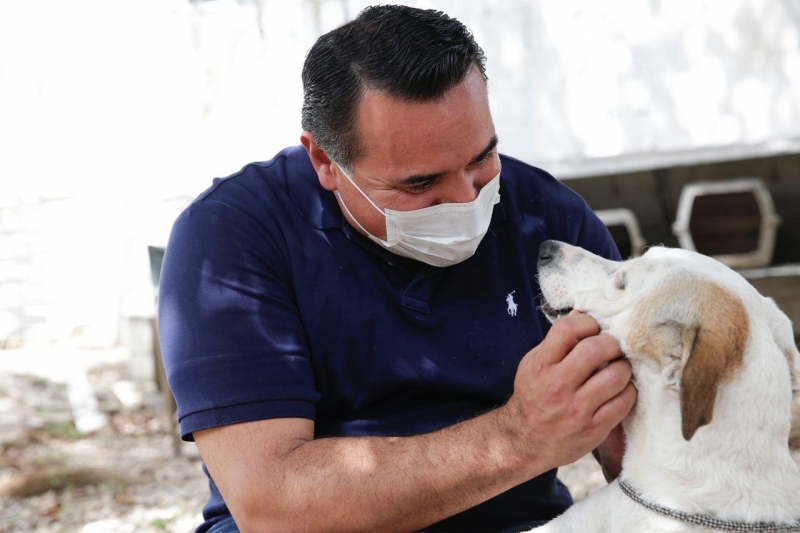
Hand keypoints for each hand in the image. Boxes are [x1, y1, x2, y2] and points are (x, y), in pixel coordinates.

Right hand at [499, 312, 636, 472]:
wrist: (524, 442)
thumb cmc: (532, 397)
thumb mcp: (534, 364)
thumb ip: (558, 342)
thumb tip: (584, 314)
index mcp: (540, 365)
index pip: (568, 329)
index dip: (587, 323)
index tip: (593, 329)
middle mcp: (557, 386)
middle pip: (596, 349)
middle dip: (612, 342)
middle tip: (613, 347)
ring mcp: (577, 409)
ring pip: (616, 375)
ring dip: (624, 367)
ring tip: (619, 367)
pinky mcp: (593, 429)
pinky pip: (624, 402)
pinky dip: (628, 391)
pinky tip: (620, 389)